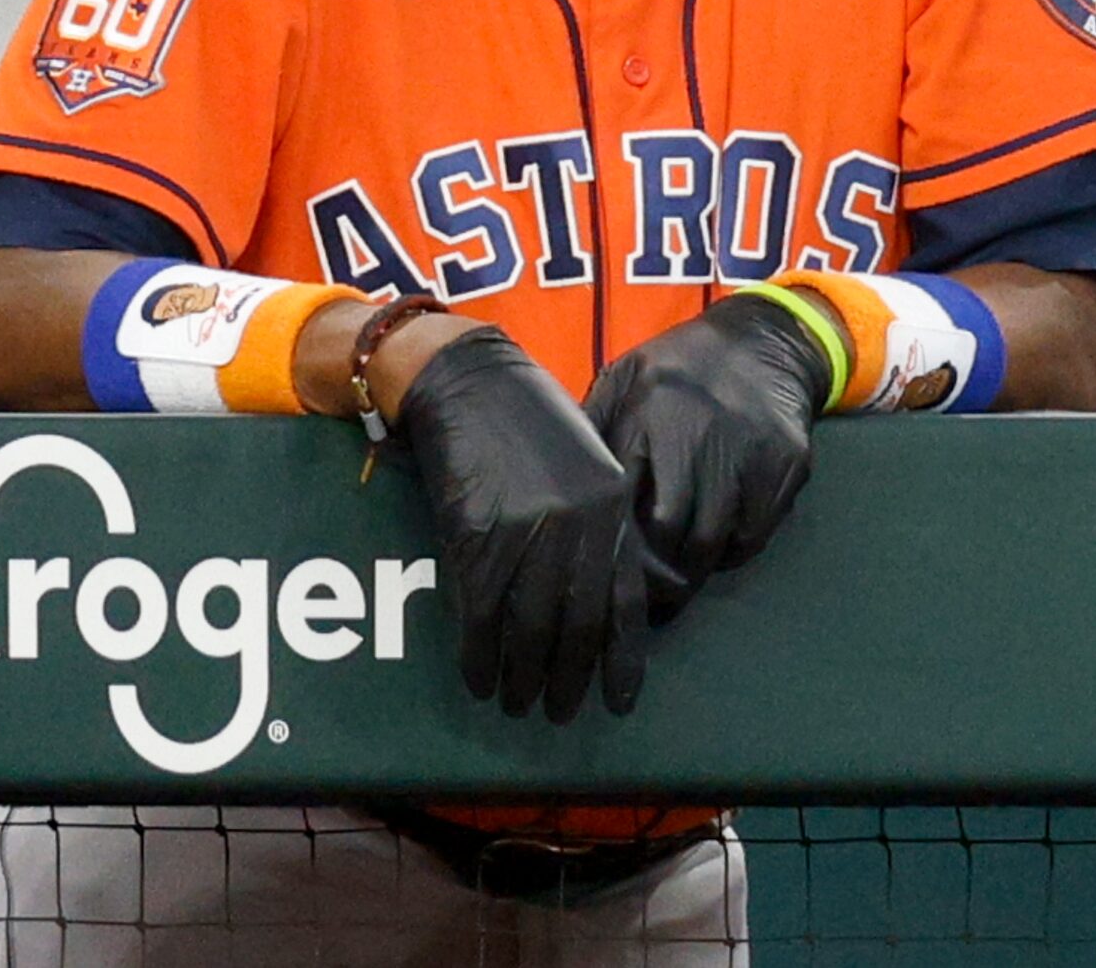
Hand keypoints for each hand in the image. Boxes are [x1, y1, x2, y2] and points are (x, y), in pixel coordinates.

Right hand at [394, 330, 646, 720]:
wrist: (470, 383)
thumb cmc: (529, 422)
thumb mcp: (586, 465)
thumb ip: (598, 526)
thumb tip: (596, 603)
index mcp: (613, 507)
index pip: (625, 603)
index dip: (621, 659)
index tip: (619, 701)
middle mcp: (579, 525)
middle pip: (577, 626)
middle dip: (568, 680)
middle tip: (558, 713)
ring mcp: (529, 533)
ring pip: (529, 631)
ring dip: (522, 678)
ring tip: (518, 704)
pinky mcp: (479, 539)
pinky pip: (481, 616)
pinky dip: (479, 656)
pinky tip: (479, 679)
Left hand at [581, 293, 835, 625]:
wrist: (766, 339)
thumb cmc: (681, 367)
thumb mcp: (626, 380)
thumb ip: (595, 430)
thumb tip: (557, 491)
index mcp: (650, 405)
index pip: (625, 498)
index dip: (617, 545)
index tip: (608, 575)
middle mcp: (702, 427)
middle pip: (673, 529)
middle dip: (656, 573)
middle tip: (645, 599)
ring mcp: (751, 447)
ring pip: (716, 540)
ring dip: (695, 569)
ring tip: (678, 580)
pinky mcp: (789, 463)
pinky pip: (755, 533)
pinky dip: (732, 550)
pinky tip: (716, 543)